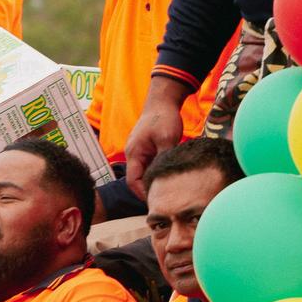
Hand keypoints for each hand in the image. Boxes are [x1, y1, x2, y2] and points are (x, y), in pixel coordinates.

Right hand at [124, 78, 186, 197]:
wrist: (163, 100)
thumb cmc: (163, 117)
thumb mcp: (167, 138)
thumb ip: (165, 158)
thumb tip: (167, 178)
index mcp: (134, 153)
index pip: (133, 181)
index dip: (143, 193)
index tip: (157, 201)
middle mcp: (133, 154)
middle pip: (137, 180)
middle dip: (148, 191)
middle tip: (164, 200)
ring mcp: (139, 151)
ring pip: (143, 173)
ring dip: (152, 182)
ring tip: (167, 192)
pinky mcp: (147, 149)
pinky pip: (149, 166)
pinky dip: (156, 173)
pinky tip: (168, 178)